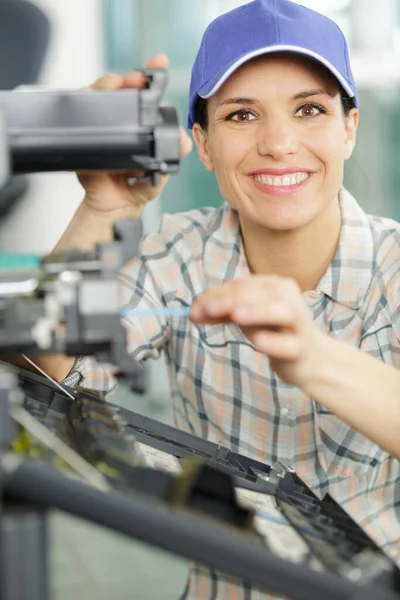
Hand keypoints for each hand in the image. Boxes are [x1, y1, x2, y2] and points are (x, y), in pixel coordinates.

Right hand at [77, 53, 192, 218]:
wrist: (117, 207)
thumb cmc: (138, 186)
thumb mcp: (161, 170)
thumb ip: (173, 154)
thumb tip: (183, 141)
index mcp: (140, 124)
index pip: (145, 94)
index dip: (151, 75)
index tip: (159, 62)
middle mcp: (120, 121)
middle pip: (120, 90)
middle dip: (128, 79)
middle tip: (136, 79)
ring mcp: (100, 127)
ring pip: (97, 96)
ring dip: (104, 86)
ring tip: (116, 85)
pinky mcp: (83, 137)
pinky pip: (78, 117)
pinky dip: (83, 107)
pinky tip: (91, 103)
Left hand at [190, 275, 323, 387]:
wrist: (307, 359)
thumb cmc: (273, 331)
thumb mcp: (246, 317)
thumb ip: (223, 311)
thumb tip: (194, 312)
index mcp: (274, 286)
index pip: (242, 285)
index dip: (217, 294)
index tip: (194, 309)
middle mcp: (289, 299)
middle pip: (261, 293)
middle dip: (231, 300)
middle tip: (208, 310)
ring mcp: (298, 323)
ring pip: (282, 311)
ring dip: (258, 311)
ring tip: (236, 316)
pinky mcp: (302, 348)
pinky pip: (289, 344)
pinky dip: (274, 342)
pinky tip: (259, 342)